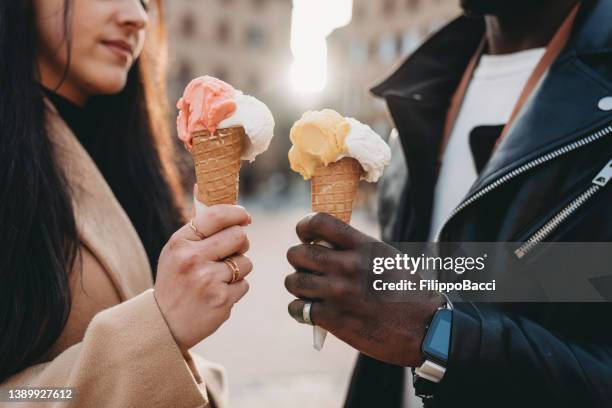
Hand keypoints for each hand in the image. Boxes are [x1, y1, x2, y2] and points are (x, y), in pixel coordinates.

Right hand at [154, 194, 252, 353]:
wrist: (164, 324)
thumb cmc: (175, 280)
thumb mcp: (176, 250)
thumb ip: (196, 224)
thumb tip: (202, 184)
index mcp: (180, 242)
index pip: (217, 216)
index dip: (237, 213)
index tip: (245, 217)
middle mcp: (192, 259)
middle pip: (239, 236)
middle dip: (240, 243)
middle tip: (232, 251)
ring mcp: (207, 280)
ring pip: (246, 262)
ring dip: (238, 269)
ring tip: (218, 278)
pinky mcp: (222, 300)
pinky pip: (245, 284)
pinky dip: (236, 289)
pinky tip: (218, 294)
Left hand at [284, 213, 442, 366]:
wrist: (426, 329)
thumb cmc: (409, 292)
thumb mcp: (387, 258)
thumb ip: (357, 249)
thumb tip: (327, 244)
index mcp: (363, 246)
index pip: (319, 222)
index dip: (304, 227)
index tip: (305, 236)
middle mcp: (348, 266)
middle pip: (297, 253)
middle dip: (298, 260)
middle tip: (307, 268)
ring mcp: (338, 293)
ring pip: (293, 282)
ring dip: (297, 286)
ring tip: (308, 290)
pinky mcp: (334, 319)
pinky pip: (298, 309)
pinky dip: (300, 310)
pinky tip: (310, 311)